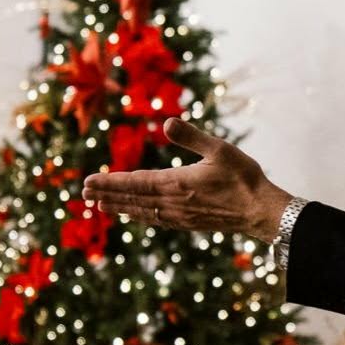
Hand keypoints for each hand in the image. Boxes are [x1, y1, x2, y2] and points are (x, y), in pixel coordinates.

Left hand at [82, 117, 292, 240]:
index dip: (110, 182)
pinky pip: (155, 220)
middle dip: (107, 195)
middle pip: (132, 199)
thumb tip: (166, 122)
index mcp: (176, 182)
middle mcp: (172, 202)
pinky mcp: (188, 223)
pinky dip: (139, 216)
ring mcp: (179, 215)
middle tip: (84, 194)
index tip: (88, 182)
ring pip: (141, 211)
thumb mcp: (219, 149)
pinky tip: (135, 215)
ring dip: (119, 207)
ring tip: (100, 205)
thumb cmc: (243, 177)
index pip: (134, 182)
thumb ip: (191, 136)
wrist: (260, 210)